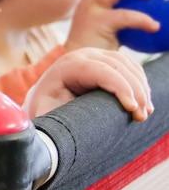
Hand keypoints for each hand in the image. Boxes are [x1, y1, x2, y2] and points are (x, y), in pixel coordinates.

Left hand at [23, 47, 152, 119]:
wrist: (45, 102)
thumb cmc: (45, 112)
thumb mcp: (45, 117)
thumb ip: (50, 122)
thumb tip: (47, 134)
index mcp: (64, 68)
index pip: (98, 71)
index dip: (120, 88)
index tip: (132, 110)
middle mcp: (79, 56)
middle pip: (117, 65)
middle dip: (134, 90)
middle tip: (142, 116)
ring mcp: (93, 55)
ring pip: (126, 64)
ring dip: (141, 87)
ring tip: (145, 112)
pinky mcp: (104, 59)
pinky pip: (129, 65)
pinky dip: (140, 81)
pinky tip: (143, 101)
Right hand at [66, 0, 159, 50]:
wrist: (76, 65)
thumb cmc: (94, 51)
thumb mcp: (105, 31)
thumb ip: (119, 22)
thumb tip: (149, 20)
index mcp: (85, 3)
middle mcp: (85, 3)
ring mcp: (90, 12)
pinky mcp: (97, 23)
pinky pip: (124, 16)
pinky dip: (142, 19)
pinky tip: (155, 25)